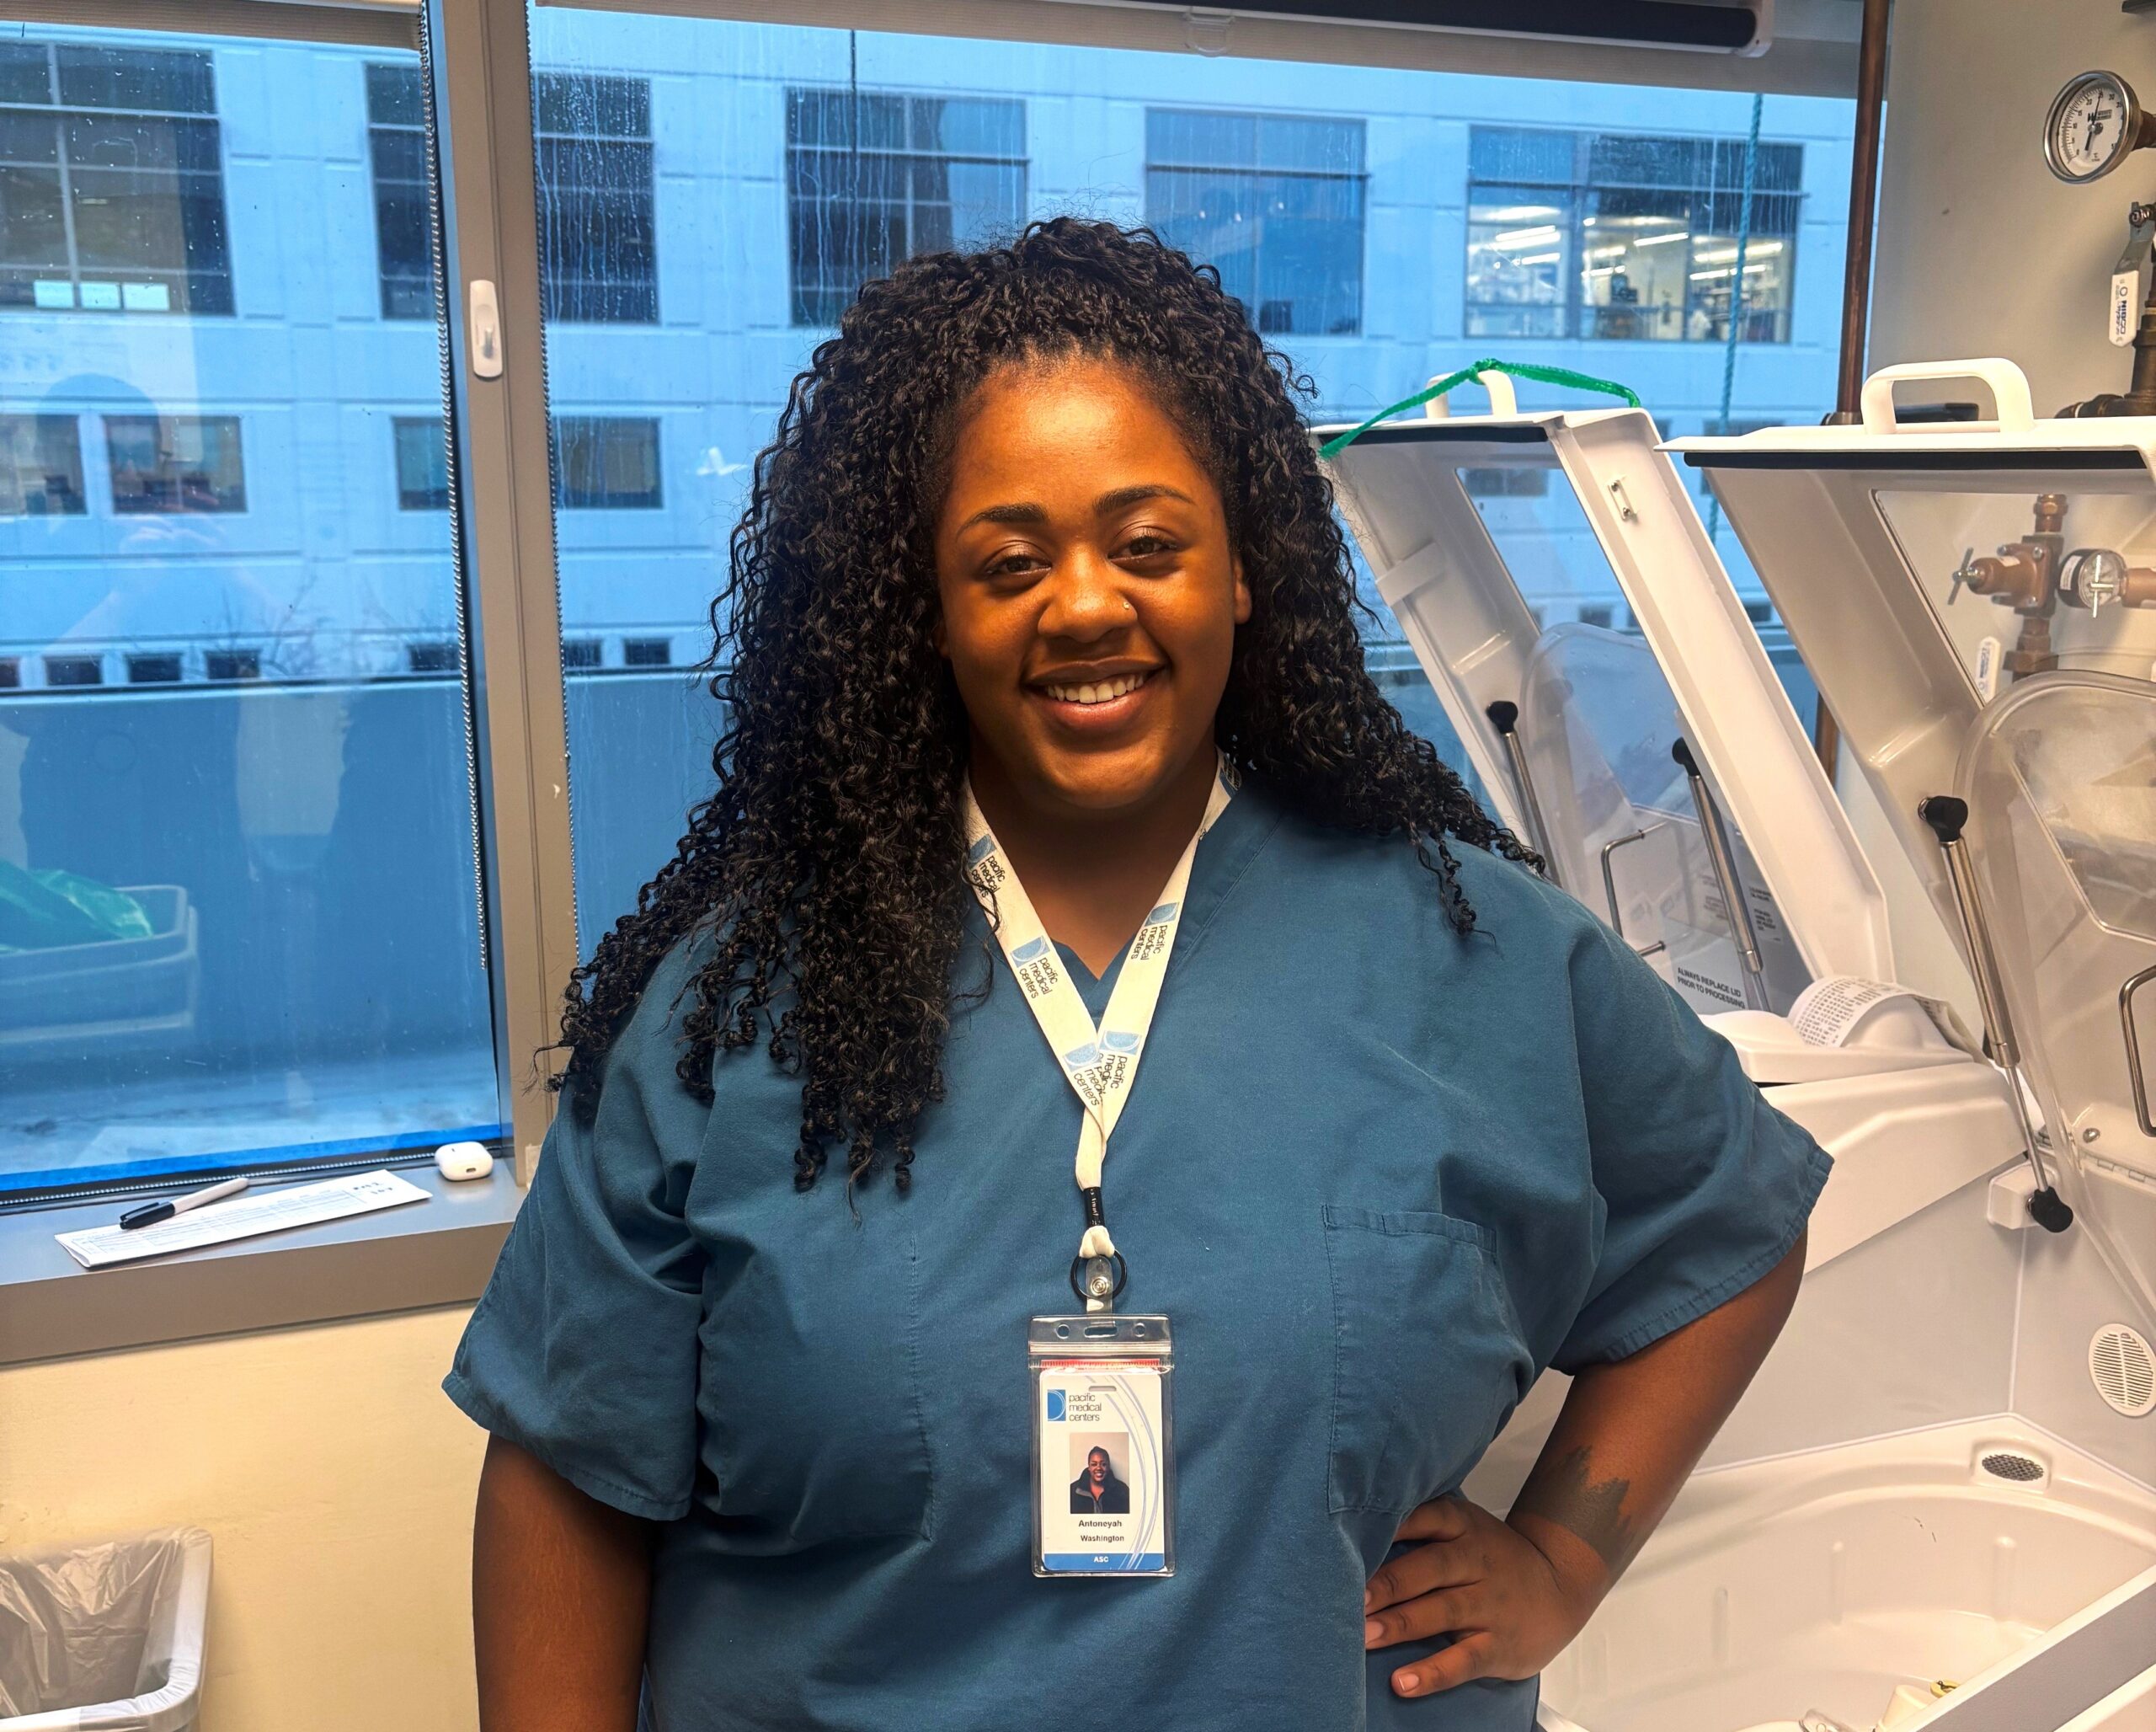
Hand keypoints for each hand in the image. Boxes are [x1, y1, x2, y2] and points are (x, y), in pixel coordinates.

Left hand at [1362, 1495, 1605, 1698]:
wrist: (1561, 1586)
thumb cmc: (1493, 1557)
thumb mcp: (1465, 1528)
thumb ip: (1421, 1526)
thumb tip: (1354, 1534)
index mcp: (1463, 1526)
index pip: (1426, 1517)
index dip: (1392, 1526)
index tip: (1351, 1537)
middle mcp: (1476, 1561)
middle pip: (1430, 1567)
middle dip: (1389, 1583)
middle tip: (1351, 1597)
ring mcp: (1489, 1605)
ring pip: (1442, 1612)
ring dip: (1401, 1624)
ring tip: (1364, 1636)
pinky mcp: (1499, 1645)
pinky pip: (1463, 1660)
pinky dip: (1433, 1673)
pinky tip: (1403, 1682)